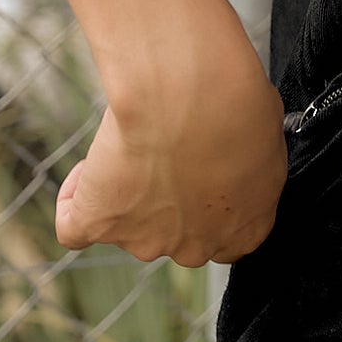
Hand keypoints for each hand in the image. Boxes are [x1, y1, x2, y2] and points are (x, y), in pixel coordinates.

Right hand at [55, 49, 288, 266]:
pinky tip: (87, 170)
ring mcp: (145, 242)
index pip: (227, 232)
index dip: (211, 198)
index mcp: (246, 228)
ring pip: (128, 227)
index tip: (205, 164)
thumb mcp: (266, 127)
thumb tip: (238, 139)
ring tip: (129, 140)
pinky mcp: (100, 225)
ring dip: (126, 190)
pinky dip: (74, 201)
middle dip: (170, 195)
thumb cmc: (236, 101)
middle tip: (165, 146)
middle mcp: (196, 247)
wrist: (189, 94)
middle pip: (176, 233)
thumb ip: (250, 152)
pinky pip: (75, 228)